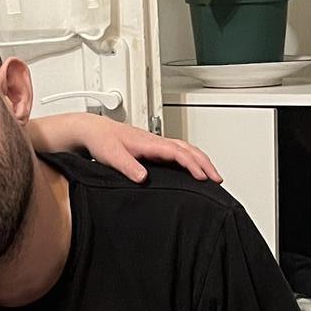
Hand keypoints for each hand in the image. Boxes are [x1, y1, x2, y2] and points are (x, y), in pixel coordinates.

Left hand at [31, 111, 221, 183]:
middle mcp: (156, 141)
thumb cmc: (102, 140)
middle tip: (218, 179)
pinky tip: (194, 170)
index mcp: (149, 142)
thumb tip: (143, 178)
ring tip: (212, 176)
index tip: (202, 177)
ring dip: (201, 161)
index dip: (192, 164)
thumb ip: (128, 166)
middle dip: (205, 163)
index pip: (178, 152)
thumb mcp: (111, 155)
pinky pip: (179, 152)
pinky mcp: (154, 149)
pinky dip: (192, 160)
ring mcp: (157, 144)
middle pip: (188, 149)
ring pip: (186, 149)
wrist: (93, 131)